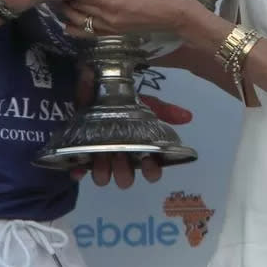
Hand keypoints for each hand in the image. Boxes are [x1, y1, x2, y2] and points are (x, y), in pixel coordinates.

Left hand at [61, 0, 197, 36]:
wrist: (175, 16)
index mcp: (112, 2)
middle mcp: (107, 18)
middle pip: (78, 8)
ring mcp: (109, 29)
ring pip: (80, 22)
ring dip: (68, 12)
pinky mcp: (113, 34)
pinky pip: (89, 33)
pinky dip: (77, 27)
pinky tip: (68, 22)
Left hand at [72, 68, 192, 188]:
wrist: (93, 87)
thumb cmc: (121, 101)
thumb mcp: (144, 102)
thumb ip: (163, 110)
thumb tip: (188, 116)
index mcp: (138, 149)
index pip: (150, 170)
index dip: (152, 171)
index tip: (150, 163)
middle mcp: (120, 158)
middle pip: (126, 178)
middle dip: (124, 171)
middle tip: (121, 154)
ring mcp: (99, 158)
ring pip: (103, 178)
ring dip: (103, 171)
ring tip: (101, 154)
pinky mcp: (79, 155)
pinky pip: (77, 171)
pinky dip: (78, 171)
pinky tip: (78, 167)